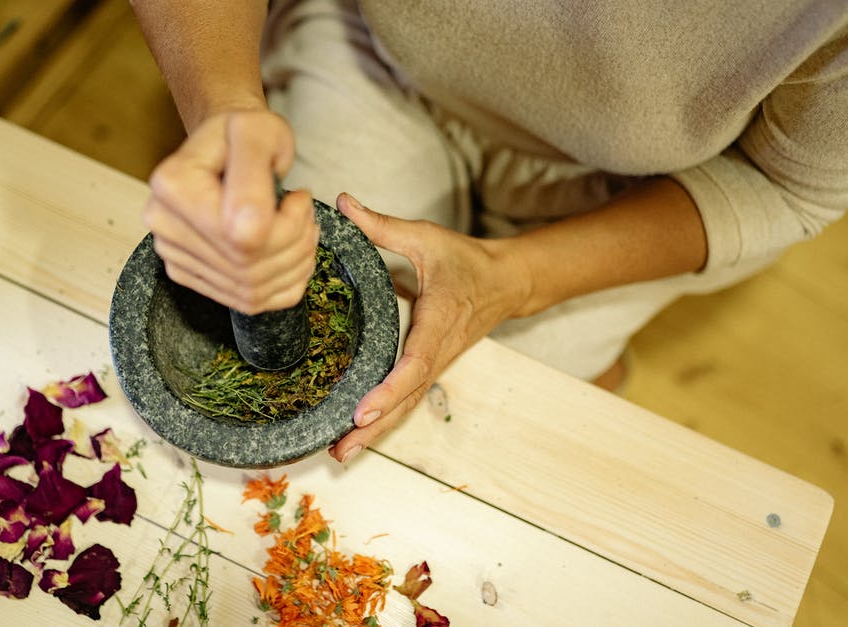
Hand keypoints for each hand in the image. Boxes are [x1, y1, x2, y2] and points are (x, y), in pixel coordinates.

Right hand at [143, 109, 319, 313]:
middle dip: (297, 243)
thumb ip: (253, 172)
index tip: (299, 196)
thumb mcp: (258, 132)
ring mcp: (175, 257)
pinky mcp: (191, 278)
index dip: (289, 223)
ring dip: (295, 263)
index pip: (244, 235)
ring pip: (253, 290)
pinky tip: (290, 253)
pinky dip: (285, 283)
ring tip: (301, 229)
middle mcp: (165, 226)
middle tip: (306, 213)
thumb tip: (248, 230)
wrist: (224, 148)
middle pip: (249, 267)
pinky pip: (252, 303)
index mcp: (174, 186)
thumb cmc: (244, 135)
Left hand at [328, 193, 531, 462]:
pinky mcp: (431, 368)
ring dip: (376, 432)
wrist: (507, 282)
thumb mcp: (425, 237)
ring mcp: (436, 364)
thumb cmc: (465, 260)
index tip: (363, 409)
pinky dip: (384, 419)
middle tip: (341, 448)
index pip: (414, 362)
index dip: (390, 389)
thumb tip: (342, 203)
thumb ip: (381, 225)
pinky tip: (356, 435)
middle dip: (375, 426)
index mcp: (438, 321)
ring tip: (341, 454)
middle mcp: (438, 351)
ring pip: (406, 406)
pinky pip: (407, 399)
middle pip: (406, 398)